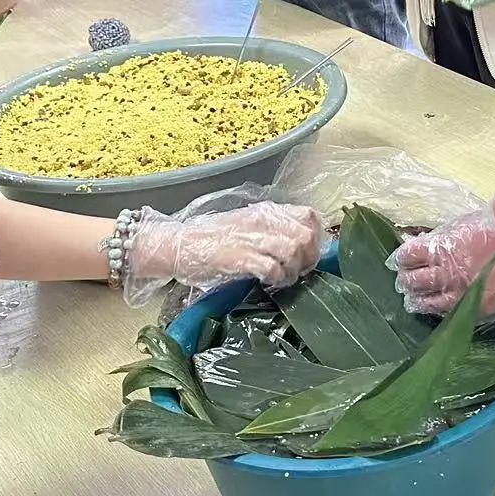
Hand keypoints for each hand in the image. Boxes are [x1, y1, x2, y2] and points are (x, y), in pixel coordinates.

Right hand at [128, 202, 323, 306]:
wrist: (178, 245)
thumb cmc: (212, 239)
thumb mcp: (246, 226)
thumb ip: (271, 231)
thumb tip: (298, 245)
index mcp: (266, 211)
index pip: (308, 215)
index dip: (316, 236)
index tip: (310, 253)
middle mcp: (262, 221)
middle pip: (306, 234)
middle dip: (309, 257)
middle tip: (300, 271)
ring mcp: (251, 238)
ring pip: (293, 250)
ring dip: (294, 270)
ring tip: (284, 279)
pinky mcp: (240, 257)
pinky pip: (273, 268)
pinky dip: (278, 279)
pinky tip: (271, 284)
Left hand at [391, 209, 494, 315]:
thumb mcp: (465, 223)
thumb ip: (441, 235)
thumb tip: (419, 239)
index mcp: (442, 246)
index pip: (408, 254)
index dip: (400, 258)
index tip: (398, 260)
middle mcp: (446, 271)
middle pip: (413, 280)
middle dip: (405, 280)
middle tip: (402, 281)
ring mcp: (459, 292)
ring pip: (425, 300)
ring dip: (415, 299)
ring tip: (411, 299)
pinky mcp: (474, 307)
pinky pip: (447, 312)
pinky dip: (436, 310)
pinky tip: (433, 308)